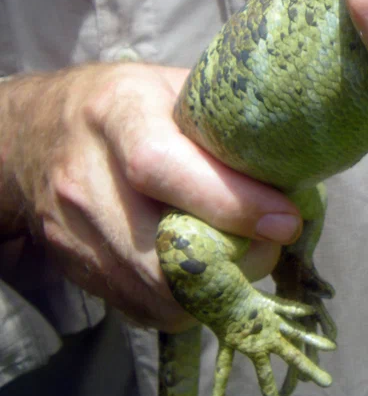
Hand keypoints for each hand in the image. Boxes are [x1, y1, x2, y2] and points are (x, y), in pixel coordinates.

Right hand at [0, 64, 300, 329]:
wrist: (39, 132)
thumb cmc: (131, 102)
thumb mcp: (176, 88)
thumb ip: (226, 123)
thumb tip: (299, 161)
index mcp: (117, 114)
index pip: (163, 168)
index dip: (232, 203)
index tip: (286, 221)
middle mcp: (85, 177)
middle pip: (159, 249)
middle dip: (234, 262)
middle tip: (273, 246)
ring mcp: (73, 230)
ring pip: (152, 293)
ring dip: (214, 289)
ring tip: (246, 260)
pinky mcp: (74, 267)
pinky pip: (139, 307)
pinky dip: (186, 302)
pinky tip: (210, 272)